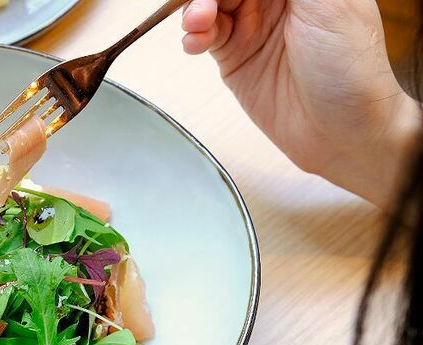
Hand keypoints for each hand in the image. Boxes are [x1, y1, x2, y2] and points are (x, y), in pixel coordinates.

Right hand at [181, 0, 420, 208]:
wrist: (341, 131)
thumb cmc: (351, 68)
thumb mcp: (327, 3)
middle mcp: (277, 0)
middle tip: (205, 7)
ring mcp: (254, 27)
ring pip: (213, 5)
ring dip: (197, 10)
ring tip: (197, 22)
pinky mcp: (236, 57)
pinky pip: (205, 36)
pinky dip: (193, 35)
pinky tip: (194, 42)